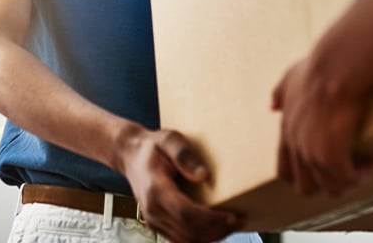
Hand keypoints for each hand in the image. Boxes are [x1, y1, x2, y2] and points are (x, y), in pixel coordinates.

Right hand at [119, 126, 242, 242]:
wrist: (131, 155)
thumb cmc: (152, 147)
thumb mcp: (169, 140)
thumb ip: (184, 155)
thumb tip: (203, 175)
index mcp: (156, 190)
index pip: (186, 214)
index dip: (211, 220)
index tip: (232, 216)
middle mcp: (153, 211)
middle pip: (189, 232)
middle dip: (217, 230)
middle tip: (241, 220)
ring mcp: (154, 220)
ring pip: (186, 240)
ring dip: (212, 236)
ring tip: (233, 224)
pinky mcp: (159, 224)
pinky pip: (182, 238)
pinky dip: (201, 237)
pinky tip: (217, 227)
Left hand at [271, 56, 372, 196]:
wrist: (336, 66)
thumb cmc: (320, 67)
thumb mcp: (290, 76)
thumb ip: (280, 92)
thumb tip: (272, 106)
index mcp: (286, 131)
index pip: (284, 171)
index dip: (304, 176)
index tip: (325, 168)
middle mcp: (295, 146)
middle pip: (306, 188)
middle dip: (327, 184)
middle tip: (347, 171)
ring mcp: (311, 152)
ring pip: (330, 188)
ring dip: (350, 181)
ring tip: (365, 167)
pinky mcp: (331, 155)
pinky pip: (347, 179)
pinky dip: (362, 175)